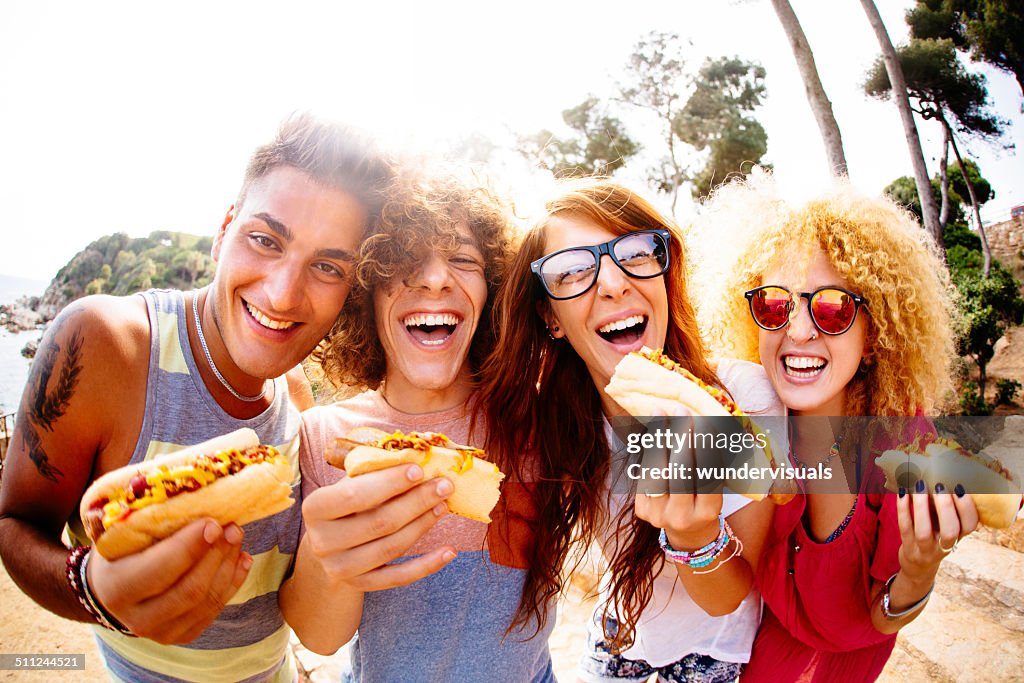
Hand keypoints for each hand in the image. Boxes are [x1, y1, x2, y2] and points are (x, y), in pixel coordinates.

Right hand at [88, 519, 250, 643]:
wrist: (110, 589)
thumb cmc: (121, 549)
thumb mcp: (122, 532)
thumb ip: (148, 513)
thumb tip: (188, 477)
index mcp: (118, 588)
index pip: (161, 570)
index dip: (191, 546)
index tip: (212, 522)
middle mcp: (138, 618)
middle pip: (190, 589)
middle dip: (216, 554)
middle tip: (232, 526)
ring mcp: (162, 632)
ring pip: (207, 600)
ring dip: (228, 564)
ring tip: (236, 536)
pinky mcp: (183, 634)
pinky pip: (215, 608)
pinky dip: (233, 580)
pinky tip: (240, 557)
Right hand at [300, 464, 455, 591]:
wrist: (328, 545)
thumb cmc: (344, 505)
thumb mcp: (349, 484)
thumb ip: (374, 471)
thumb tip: (418, 456)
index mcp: (315, 508)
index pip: (354, 495)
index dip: (389, 483)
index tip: (418, 470)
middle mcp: (322, 541)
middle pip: (379, 522)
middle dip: (416, 501)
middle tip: (444, 486)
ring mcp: (340, 567)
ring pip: (391, 547)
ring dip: (423, 525)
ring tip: (444, 506)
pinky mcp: (360, 584)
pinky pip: (398, 577)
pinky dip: (427, 565)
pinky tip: (449, 551)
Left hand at [633, 404, 721, 548]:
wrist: (686, 529)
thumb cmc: (705, 500)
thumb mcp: (715, 488)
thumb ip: (711, 464)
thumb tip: (709, 423)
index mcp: (707, 513)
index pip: (707, 479)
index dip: (706, 451)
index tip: (706, 424)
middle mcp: (682, 518)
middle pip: (680, 474)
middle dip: (681, 440)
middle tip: (681, 412)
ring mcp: (659, 516)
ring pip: (656, 472)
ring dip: (658, 438)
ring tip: (660, 413)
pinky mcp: (641, 510)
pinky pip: (644, 474)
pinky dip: (649, 449)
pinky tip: (653, 429)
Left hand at [897, 480, 978, 579]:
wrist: (919, 564)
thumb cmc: (936, 534)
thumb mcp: (947, 524)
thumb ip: (948, 505)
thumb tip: (944, 472)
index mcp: (959, 536)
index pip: (970, 525)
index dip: (967, 507)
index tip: (960, 487)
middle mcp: (945, 544)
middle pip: (950, 530)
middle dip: (946, 507)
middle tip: (940, 484)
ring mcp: (925, 548)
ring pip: (923, 531)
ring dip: (921, 506)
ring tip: (920, 485)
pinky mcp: (908, 546)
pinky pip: (904, 527)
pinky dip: (903, 509)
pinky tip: (902, 492)